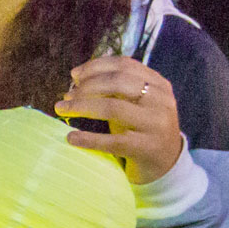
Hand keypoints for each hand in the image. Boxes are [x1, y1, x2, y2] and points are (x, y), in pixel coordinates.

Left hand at [55, 55, 184, 185]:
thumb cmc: (141, 127)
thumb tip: (75, 79)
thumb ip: (113, 88)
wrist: (166, 162)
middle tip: (67, 94)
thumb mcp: (135, 102)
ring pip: (114, 108)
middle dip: (87, 86)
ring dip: (82, 107)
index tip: (74, 75)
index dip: (96, 67)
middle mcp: (161, 102)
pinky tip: (71, 138)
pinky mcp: (147, 149)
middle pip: (118, 83)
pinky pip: (113, 141)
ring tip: (62, 109)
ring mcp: (156, 125)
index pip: (125, 65)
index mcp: (159, 85)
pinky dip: (89, 139)